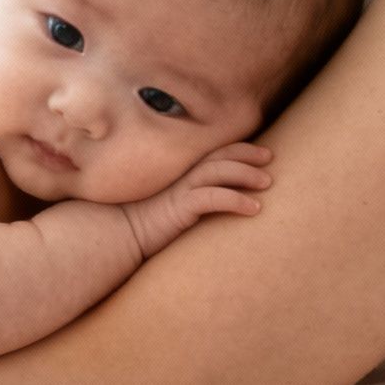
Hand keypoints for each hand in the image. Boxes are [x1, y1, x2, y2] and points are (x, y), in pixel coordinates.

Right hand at [120, 142, 273, 257]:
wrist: (114, 234)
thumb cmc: (138, 224)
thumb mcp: (165, 206)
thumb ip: (184, 200)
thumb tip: (207, 204)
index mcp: (178, 173)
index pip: (212, 153)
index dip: (236, 150)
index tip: (259, 152)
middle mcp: (180, 176)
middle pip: (219, 155)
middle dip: (247, 154)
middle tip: (270, 158)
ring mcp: (179, 189)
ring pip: (219, 172)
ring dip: (246, 174)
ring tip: (267, 182)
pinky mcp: (179, 207)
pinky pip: (213, 198)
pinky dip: (236, 200)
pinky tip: (254, 208)